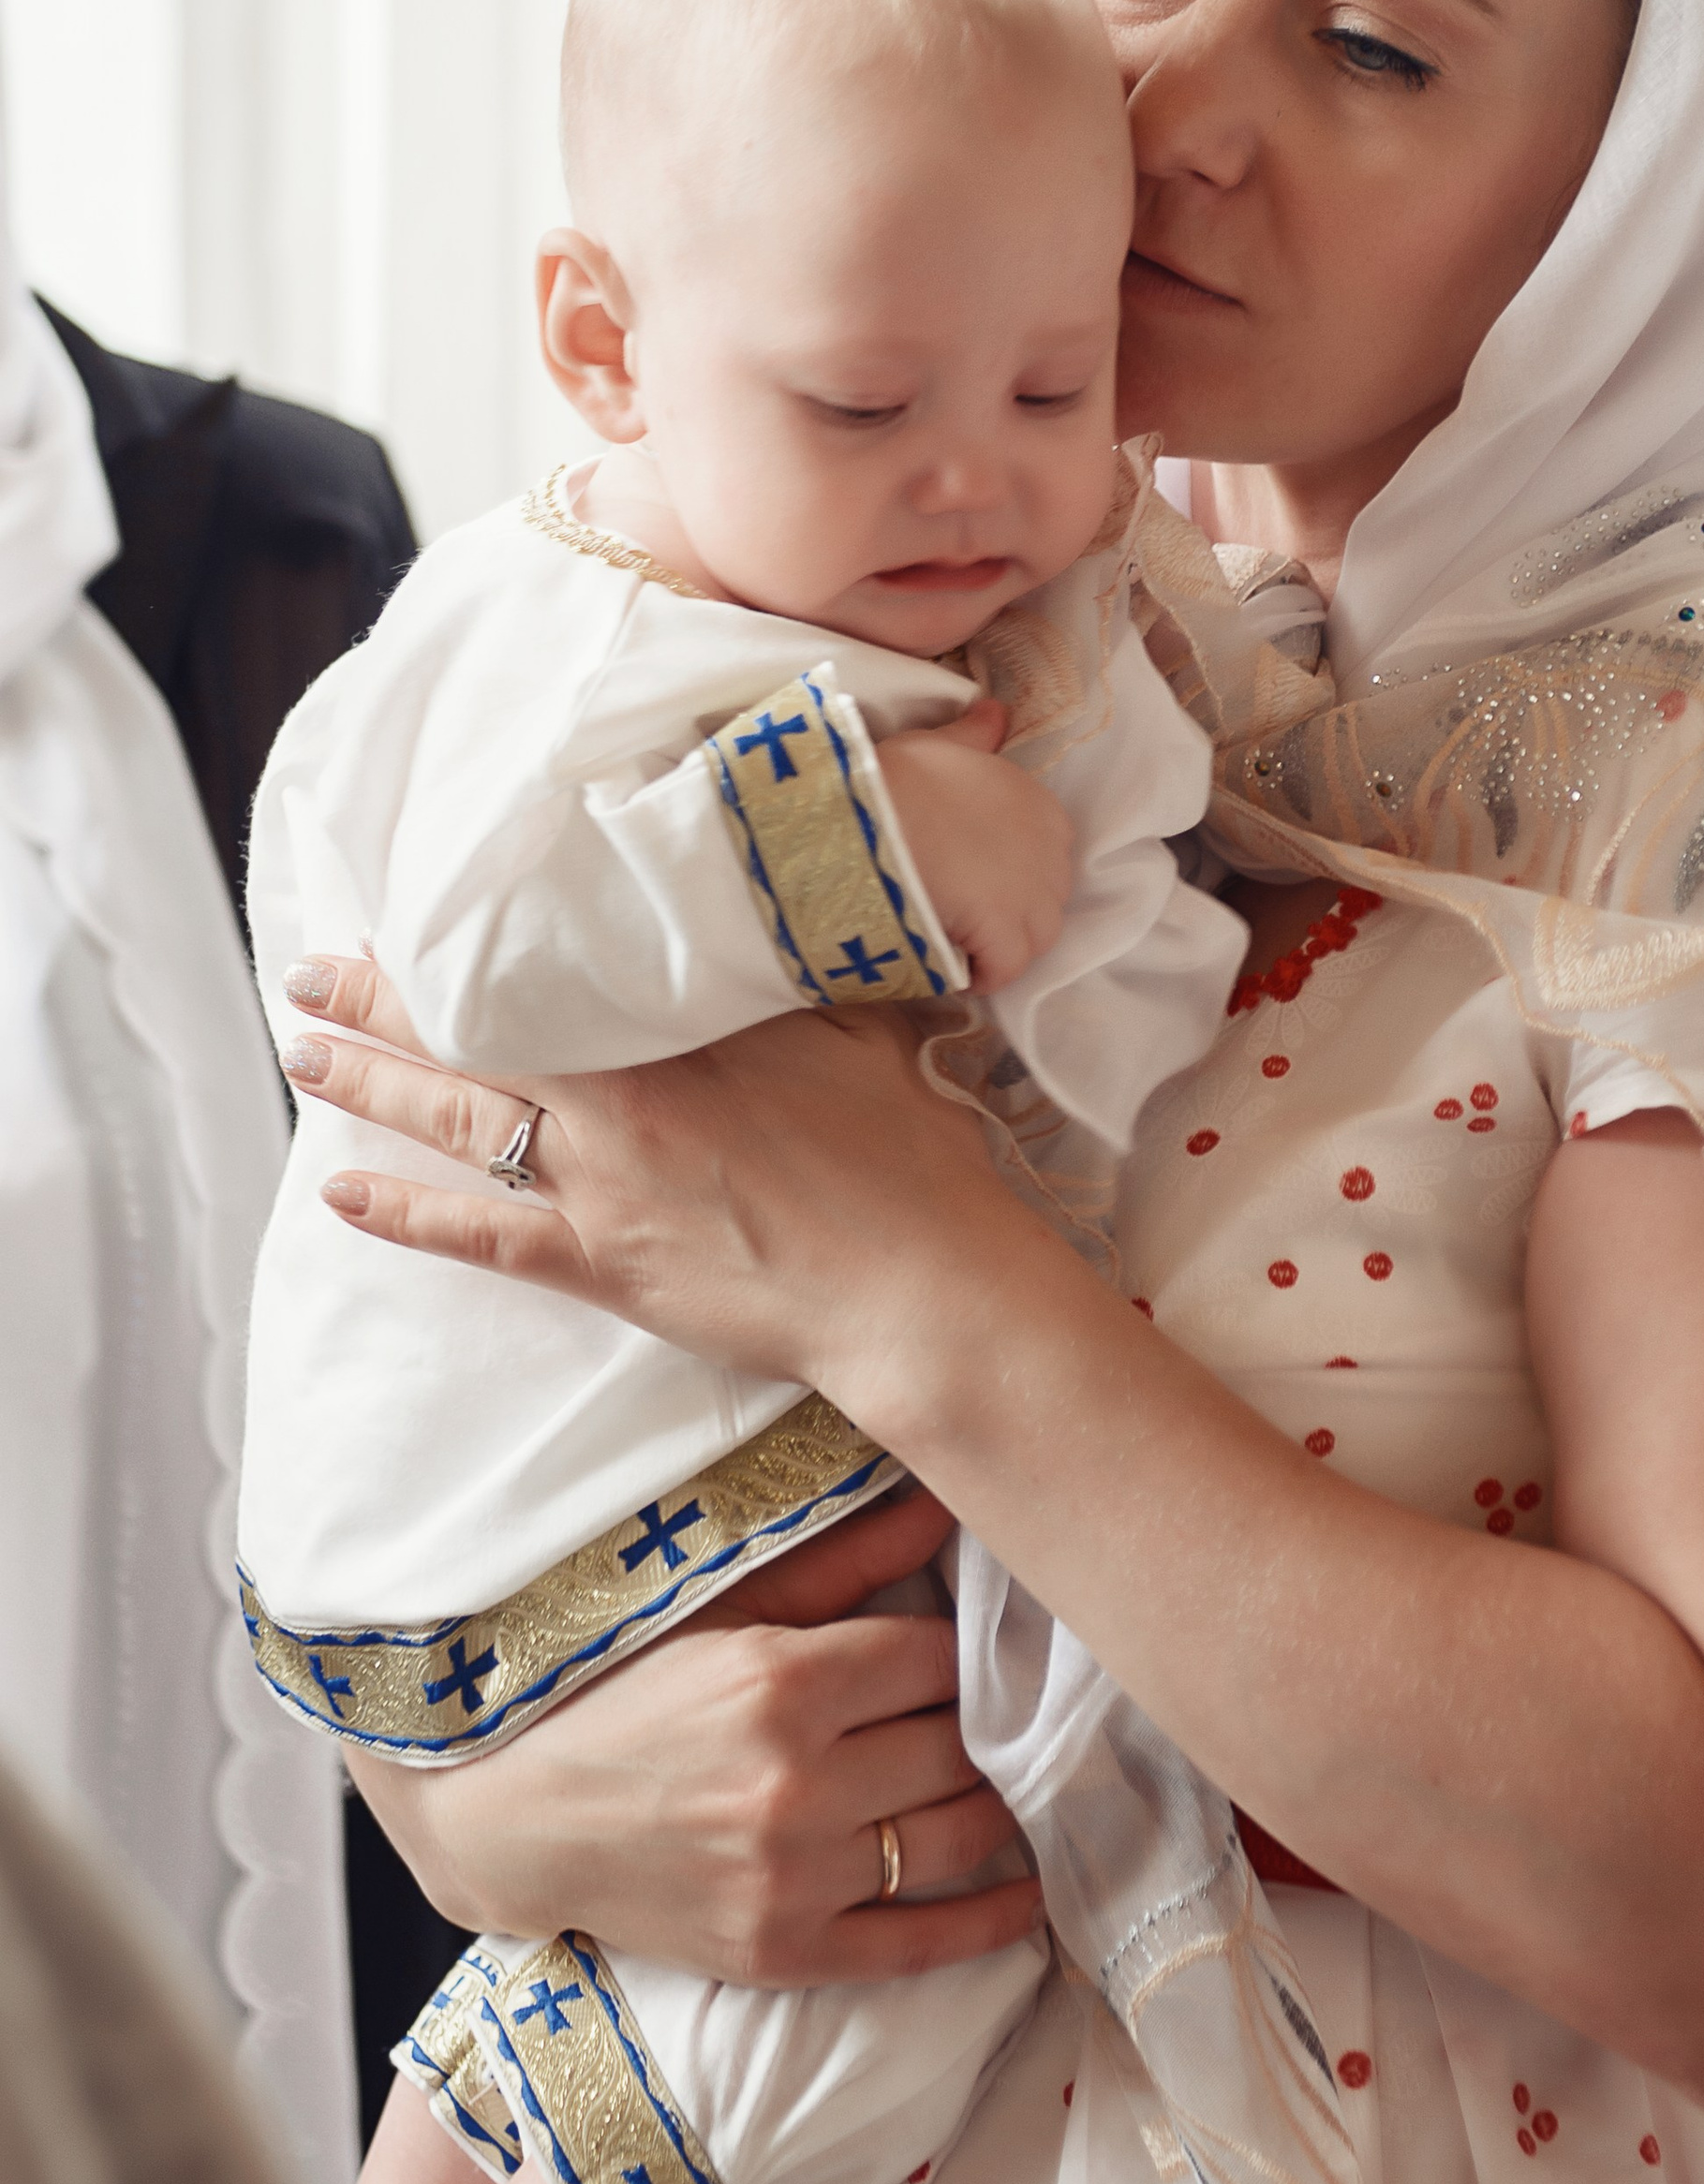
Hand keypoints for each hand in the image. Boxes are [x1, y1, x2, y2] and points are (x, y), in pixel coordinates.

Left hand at [281, 943, 1026, 1416]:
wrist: (918, 1284)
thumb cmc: (911, 1155)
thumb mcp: (867, 1021)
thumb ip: (803, 965)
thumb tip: (782, 899)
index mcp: (681, 1027)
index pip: (549, 962)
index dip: (474, 934)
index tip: (418, 901)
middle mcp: (622, 1097)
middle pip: (474, 1032)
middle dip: (382, 996)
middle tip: (313, 967)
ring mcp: (603, 1185)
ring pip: (457, 1121)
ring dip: (372, 1084)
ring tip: (304, 1053)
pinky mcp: (603, 1265)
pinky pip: (482, 1235)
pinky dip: (405, 1215)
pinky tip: (342, 1194)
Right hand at [349, 1483, 1047, 1986]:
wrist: (518, 1822)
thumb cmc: (623, 1696)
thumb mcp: (723, 1609)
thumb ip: (844, 1560)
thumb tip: (946, 1501)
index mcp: (783, 1683)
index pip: (937, 1657)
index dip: (963, 1648)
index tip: (976, 1645)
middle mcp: (796, 1785)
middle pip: (958, 1744)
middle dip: (985, 1722)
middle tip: (1006, 1709)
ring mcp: (794, 1879)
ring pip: (957, 1834)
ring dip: (999, 1805)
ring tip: (1019, 1779)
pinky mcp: (787, 1953)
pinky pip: (922, 1941)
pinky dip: (991, 1918)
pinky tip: (1030, 1891)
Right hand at [877, 696, 1073, 990]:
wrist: (871, 815)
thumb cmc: (895, 775)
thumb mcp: (935, 743)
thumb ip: (973, 735)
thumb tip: (996, 711)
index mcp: (1038, 803)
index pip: (1046, 848)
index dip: (1011, 865)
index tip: (972, 873)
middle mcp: (1049, 849)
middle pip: (1046, 894)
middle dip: (1013, 907)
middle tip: (965, 911)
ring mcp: (1033, 895)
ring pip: (1035, 936)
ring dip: (1004, 944)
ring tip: (962, 943)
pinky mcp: (1007, 934)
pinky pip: (1009, 968)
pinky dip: (985, 973)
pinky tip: (956, 970)